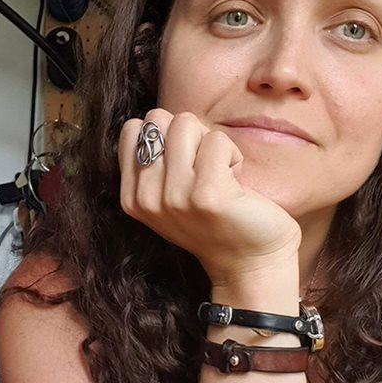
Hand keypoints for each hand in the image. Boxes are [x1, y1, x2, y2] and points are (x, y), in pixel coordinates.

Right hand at [118, 109, 301, 288]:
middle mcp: (146, 198)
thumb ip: (154, 161)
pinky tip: (235, 184)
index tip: (183, 165)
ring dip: (211, 143)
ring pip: (186, 123)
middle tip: (204, 169)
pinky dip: (233, 155)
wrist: (249, 264)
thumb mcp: (168, 195)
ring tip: (220, 175)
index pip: (133, 128)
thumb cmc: (215, 221)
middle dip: (188, 135)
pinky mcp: (207, 195)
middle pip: (158, 118)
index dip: (164, 135)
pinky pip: (217, 141)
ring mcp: (174, 197)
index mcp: (132, 197)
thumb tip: (154, 119)